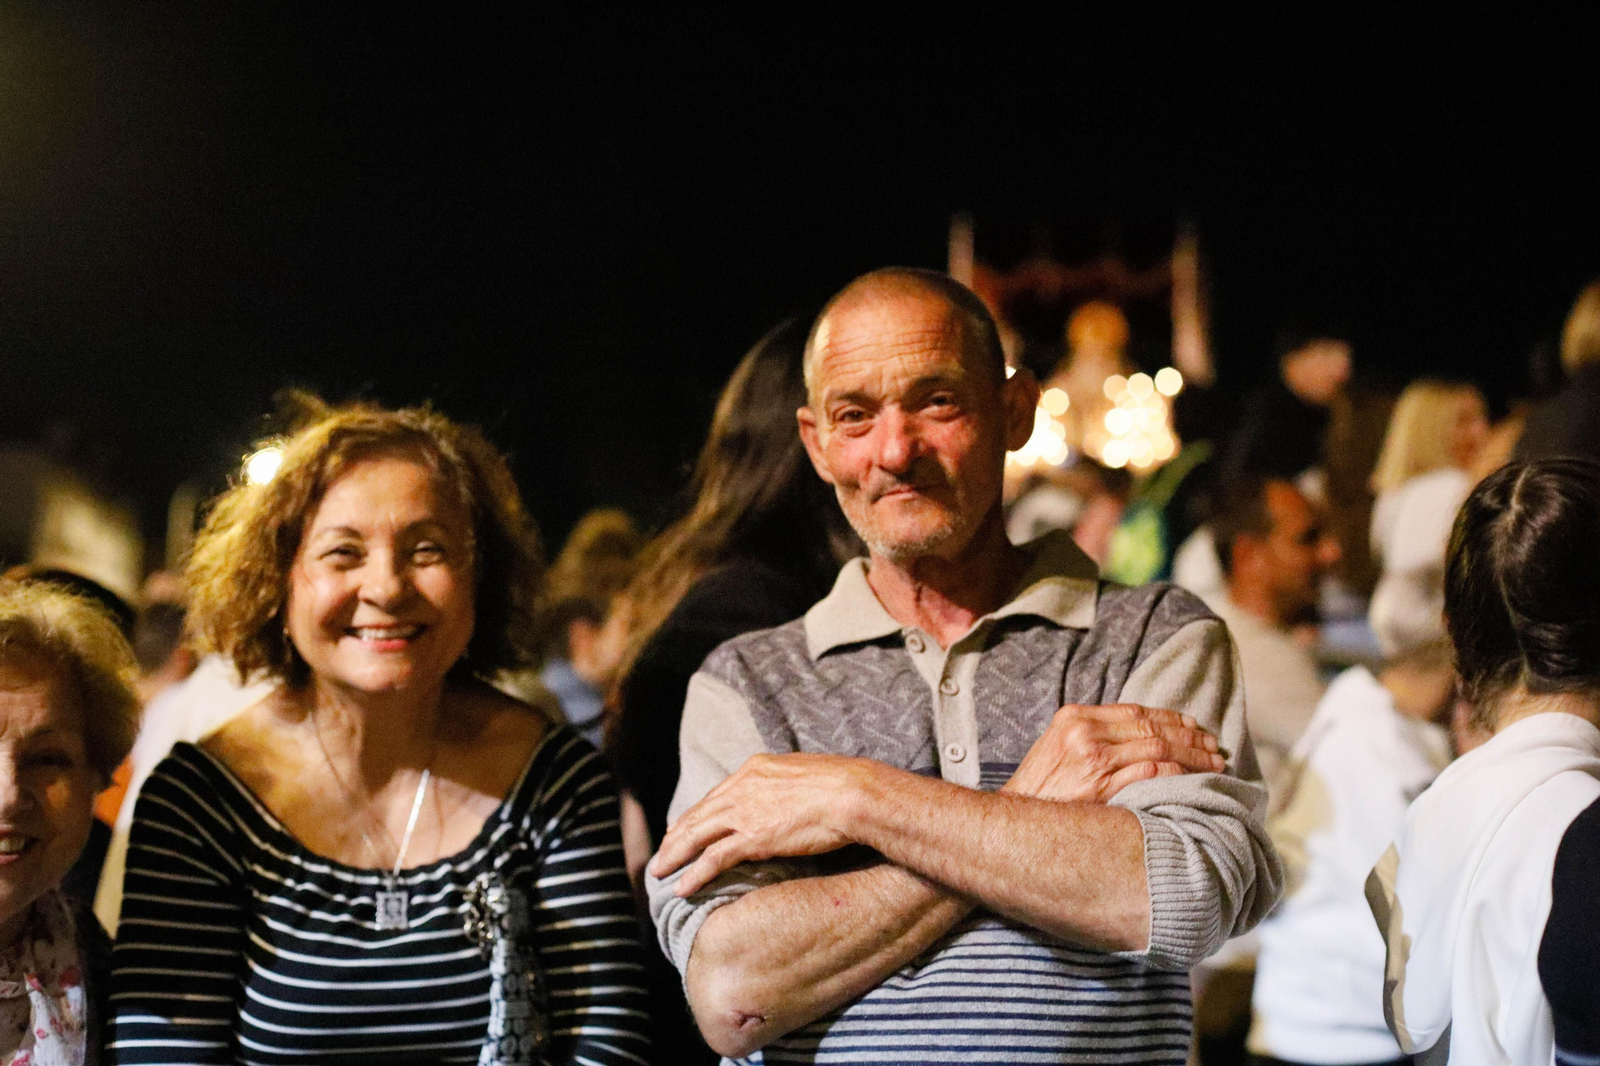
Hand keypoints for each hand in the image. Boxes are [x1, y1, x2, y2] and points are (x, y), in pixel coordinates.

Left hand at [648, 752, 879, 896]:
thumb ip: (787, 788)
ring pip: (697, 835)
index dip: (697, 814)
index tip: (683, 828)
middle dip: (676, 836)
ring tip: (659, 872)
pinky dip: (694, 874)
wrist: (853, 793)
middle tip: (662, 854)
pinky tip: (682, 888)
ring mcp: (745, 811)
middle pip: (699, 814)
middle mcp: (743, 786)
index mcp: (756, 768)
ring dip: (674, 855)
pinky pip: (713, 858)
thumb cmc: (843, 786)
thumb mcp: (807, 776)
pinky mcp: (752, 837)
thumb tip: (788, 799)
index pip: (717, 795)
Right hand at [1003, 702, 1224, 803]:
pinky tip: (1192, 779)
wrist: (1014, 821)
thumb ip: (1091, 735)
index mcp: (1076, 718)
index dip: (1171, 718)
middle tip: (1214, 747)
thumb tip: (1135, 734)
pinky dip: (1176, 774)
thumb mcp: (1058, 746)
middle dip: (1190, 737)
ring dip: (1192, 756)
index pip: (1136, 712)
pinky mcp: (1101, 787)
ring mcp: (1094, 760)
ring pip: (1158, 749)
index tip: (1194, 727)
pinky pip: (1150, 774)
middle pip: (1152, 728)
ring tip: (1214, 763)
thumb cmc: (1040, 787)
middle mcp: (1086, 734)